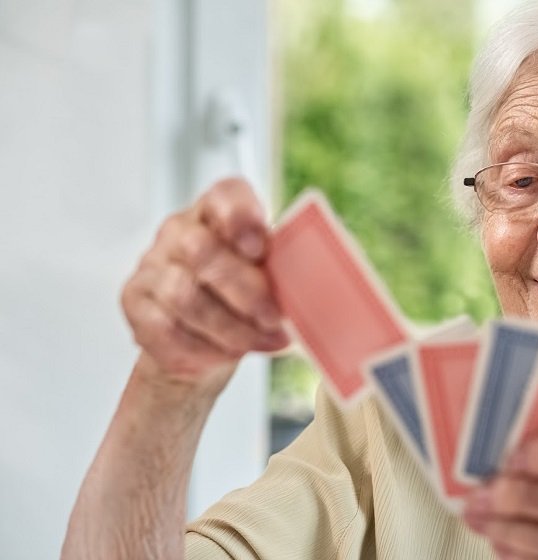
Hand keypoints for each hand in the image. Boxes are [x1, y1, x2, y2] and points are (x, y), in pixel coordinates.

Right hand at [121, 177, 288, 390]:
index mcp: (217, 212)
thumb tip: (314, 292)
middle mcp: (179, 231)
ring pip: (185, 296)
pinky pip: (167, 329)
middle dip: (245, 290)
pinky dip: (204, 348)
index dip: (241, 216)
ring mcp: (152, 265)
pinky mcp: (135, 302)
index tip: (261, 247)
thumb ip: (282, 273)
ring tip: (259, 342)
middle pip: (202, 250)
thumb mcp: (267, 277)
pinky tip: (226, 353)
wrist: (203, 339)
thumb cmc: (242, 299)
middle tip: (274, 317)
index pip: (224, 195)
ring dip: (230, 327)